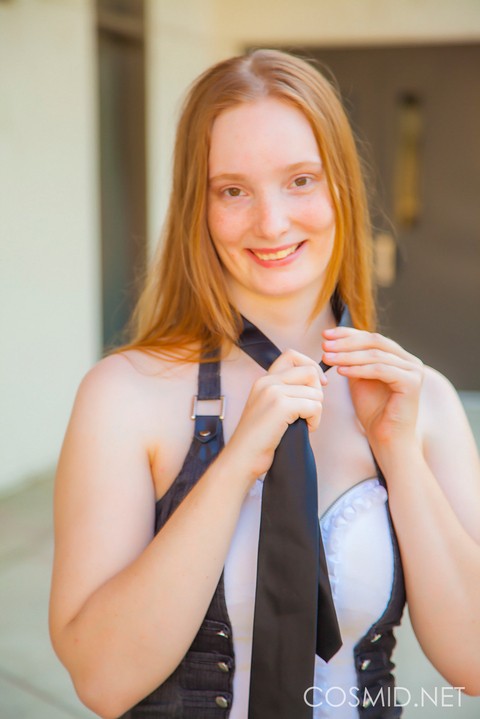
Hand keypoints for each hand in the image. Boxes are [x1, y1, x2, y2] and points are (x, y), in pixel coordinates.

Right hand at [225, 349, 326, 482]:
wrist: (242, 458)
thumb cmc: (258, 439)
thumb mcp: (268, 408)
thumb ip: (284, 392)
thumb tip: (316, 385)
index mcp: (263, 380)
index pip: (292, 355)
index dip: (310, 366)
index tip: (318, 384)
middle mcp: (267, 381)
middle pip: (310, 371)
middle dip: (318, 392)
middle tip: (310, 411)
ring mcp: (273, 392)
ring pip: (316, 392)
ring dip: (316, 411)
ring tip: (303, 423)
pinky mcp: (281, 406)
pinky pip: (314, 406)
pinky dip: (315, 421)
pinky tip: (304, 429)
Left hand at [322, 327, 423, 448]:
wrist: (387, 439)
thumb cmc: (373, 412)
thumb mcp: (359, 379)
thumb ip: (353, 360)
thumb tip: (334, 341)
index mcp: (400, 357)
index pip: (372, 337)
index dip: (348, 334)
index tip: (326, 334)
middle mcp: (410, 361)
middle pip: (374, 341)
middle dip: (346, 342)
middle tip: (325, 344)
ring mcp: (413, 371)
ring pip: (375, 355)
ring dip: (347, 355)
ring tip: (327, 357)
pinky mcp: (412, 383)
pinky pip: (380, 370)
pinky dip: (358, 369)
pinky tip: (340, 371)